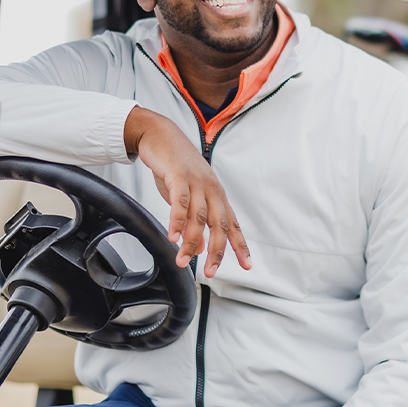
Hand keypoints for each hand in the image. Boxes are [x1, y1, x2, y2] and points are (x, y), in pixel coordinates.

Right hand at [123, 107, 251, 277]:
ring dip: (190, 241)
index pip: (232, 224)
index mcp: (216, 194)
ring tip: (183, 260)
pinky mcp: (178, 175)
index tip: (247, 265)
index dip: (240, 245)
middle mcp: (211, 189)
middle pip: (219, 224)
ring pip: (198, 217)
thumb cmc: (174, 166)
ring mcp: (196, 181)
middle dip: (217, 250)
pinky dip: (176, 221)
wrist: (160, 135)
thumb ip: (193, 220)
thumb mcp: (187, 195)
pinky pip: (179, 201)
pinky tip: (172, 236)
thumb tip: (197, 245)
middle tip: (211, 271)